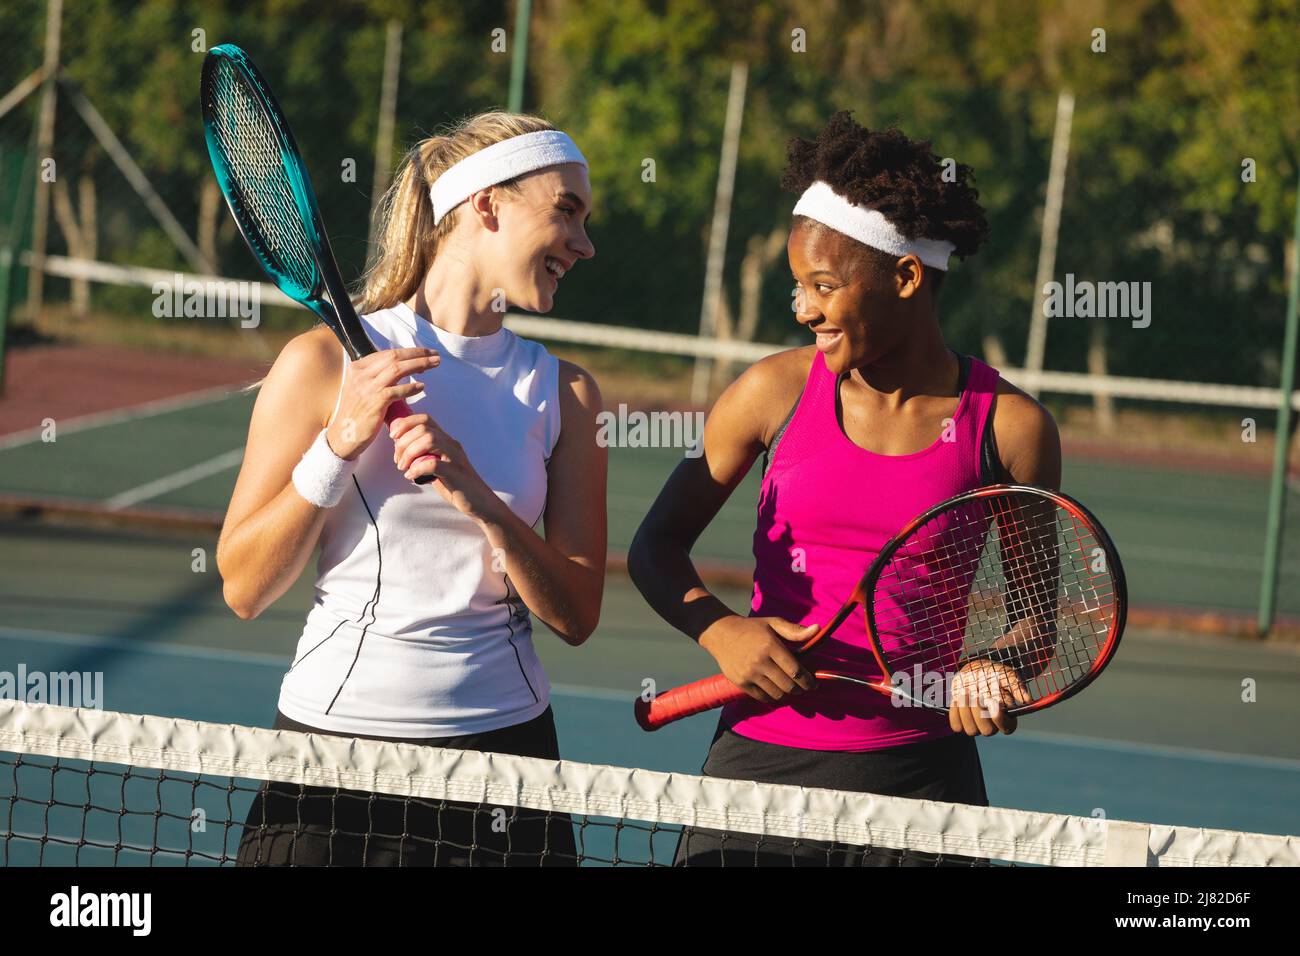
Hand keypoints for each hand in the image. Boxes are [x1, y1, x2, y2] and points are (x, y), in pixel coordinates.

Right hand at [326, 348, 439, 460]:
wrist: (343, 436)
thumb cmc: (356, 414)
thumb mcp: (360, 389)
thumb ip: (376, 376)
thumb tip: (399, 367)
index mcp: (357, 368)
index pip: (387, 353)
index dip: (408, 352)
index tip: (424, 353)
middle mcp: (361, 375)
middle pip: (394, 357)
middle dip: (418, 354)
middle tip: (435, 355)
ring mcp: (368, 388)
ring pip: (397, 369)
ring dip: (419, 365)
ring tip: (435, 364)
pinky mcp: (375, 402)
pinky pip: (397, 391)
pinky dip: (411, 387)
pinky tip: (422, 387)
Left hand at [388, 414, 498, 519]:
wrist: (480, 502)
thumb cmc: (456, 485)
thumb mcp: (438, 465)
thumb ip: (425, 455)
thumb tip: (401, 450)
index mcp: (446, 440)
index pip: (425, 419)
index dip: (406, 423)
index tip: (393, 436)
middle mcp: (451, 444)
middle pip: (423, 429)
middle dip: (403, 442)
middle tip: (397, 459)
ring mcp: (455, 457)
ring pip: (428, 440)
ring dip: (409, 453)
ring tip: (403, 467)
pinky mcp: (456, 472)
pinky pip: (433, 464)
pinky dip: (417, 469)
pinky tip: (411, 477)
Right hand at [699, 616, 819, 703]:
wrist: (721, 633)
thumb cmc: (751, 628)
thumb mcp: (773, 623)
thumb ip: (795, 630)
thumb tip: (818, 630)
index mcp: (770, 645)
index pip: (795, 671)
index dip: (808, 681)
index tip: (814, 683)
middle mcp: (759, 661)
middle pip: (788, 685)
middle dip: (801, 689)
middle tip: (805, 688)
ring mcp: (749, 673)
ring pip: (776, 694)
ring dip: (787, 694)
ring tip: (791, 689)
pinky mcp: (740, 682)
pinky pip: (762, 697)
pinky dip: (772, 697)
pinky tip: (777, 691)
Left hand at [947, 659, 1030, 735]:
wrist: (975, 671)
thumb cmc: (995, 674)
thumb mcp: (1008, 676)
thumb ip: (1016, 687)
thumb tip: (1027, 699)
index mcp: (1008, 717)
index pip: (1007, 728)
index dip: (1000, 719)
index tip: (993, 702)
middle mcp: (993, 725)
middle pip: (987, 731)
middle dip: (979, 712)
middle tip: (976, 693)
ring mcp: (976, 725)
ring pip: (970, 730)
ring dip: (966, 710)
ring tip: (965, 691)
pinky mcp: (962, 722)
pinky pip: (956, 726)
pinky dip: (955, 713)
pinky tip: (956, 698)